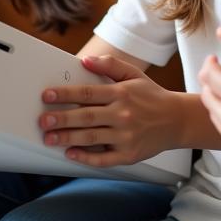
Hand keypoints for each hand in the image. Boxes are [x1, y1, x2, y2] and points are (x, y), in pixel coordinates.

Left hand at [39, 54, 182, 167]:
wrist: (177, 120)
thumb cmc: (151, 97)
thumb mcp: (133, 74)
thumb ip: (109, 65)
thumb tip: (85, 61)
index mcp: (121, 93)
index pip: (87, 93)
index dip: (65, 94)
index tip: (47, 96)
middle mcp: (122, 115)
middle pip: (86, 117)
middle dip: (61, 119)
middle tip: (43, 121)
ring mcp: (125, 137)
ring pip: (91, 138)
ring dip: (67, 138)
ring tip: (50, 138)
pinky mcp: (129, 155)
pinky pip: (103, 159)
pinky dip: (86, 158)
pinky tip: (71, 154)